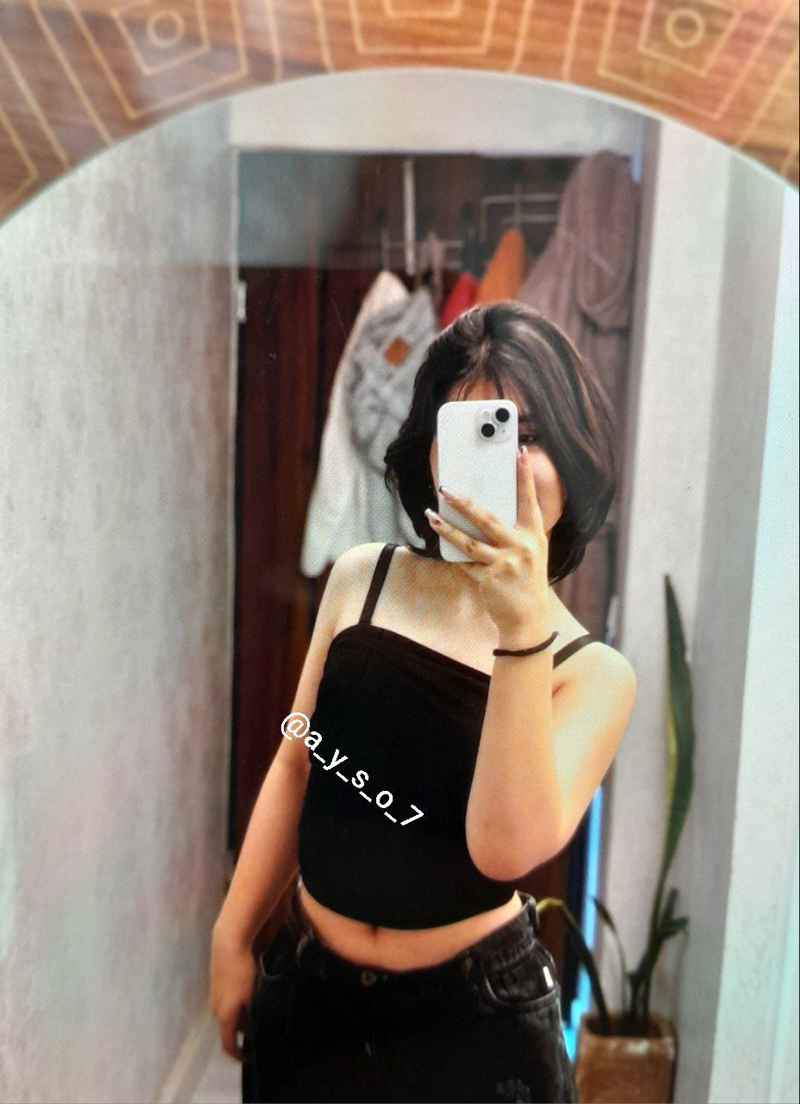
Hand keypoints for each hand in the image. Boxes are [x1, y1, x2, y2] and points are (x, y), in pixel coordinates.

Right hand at [209, 925, 257, 1060]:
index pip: (228, 1044)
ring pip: (229, 1013)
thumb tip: (253, 1030)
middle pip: (230, 1028)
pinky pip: (227, 1002)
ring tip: (257, 1012)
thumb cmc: (242, 971)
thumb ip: (251, 1016)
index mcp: (224, 1016)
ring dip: (241, 1016)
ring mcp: (215, 996)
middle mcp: (215, 1009)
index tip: (248, 1058)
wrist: (228, 944)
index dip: (237, 1054)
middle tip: (260, 1031)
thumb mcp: (251, 997)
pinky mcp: (216, 984)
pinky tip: (249, 995)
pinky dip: (237, 1004)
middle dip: (244, 1032)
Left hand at [424, 445, 551, 645]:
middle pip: (488, 519)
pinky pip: (466, 562)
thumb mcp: (530, 553)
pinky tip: (441, 542)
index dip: (525, 477)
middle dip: (465, 503)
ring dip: (447, 528)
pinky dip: (454, 554)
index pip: (529, 501)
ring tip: (430, 515)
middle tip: (446, 489)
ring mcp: (505, 563)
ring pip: (469, 541)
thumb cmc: (526, 580)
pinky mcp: (489, 578)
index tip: (519, 453)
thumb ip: (514, 533)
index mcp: (535, 536)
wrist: (528, 618)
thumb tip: (483, 511)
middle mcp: (522, 547)